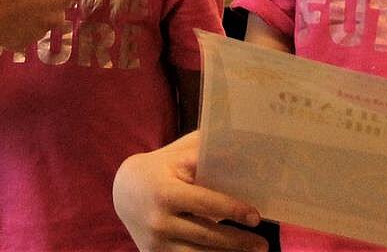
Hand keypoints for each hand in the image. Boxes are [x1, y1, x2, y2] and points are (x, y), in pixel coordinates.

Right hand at [113, 132, 267, 250]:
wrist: (123, 192)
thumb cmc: (159, 169)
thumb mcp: (176, 155)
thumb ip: (203, 151)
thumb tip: (241, 145)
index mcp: (164, 192)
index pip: (204, 203)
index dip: (232, 210)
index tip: (255, 217)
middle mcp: (158, 220)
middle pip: (206, 235)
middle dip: (238, 241)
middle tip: (263, 244)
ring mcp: (156, 242)